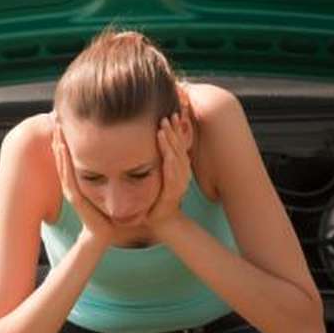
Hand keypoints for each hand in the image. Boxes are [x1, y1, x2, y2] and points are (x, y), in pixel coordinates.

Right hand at [51, 121, 113, 247]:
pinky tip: (62, 148)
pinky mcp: (75, 196)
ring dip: (59, 145)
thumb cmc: (107, 213)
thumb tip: (117, 158)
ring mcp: (71, 189)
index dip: (68, 139)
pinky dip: (64, 161)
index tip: (68, 121)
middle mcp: (72, 183)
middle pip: (63, 156)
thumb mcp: (108, 188)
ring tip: (57, 129)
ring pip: (62, 163)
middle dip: (61, 137)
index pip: (71, 156)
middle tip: (57, 117)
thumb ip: (109, 174)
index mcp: (79, 180)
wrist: (104, 234)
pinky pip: (67, 175)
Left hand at [147, 112, 190, 233]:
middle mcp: (182, 172)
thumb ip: (157, 160)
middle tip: (169, 113)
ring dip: (170, 138)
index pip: (179, 143)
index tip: (174, 112)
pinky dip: (168, 156)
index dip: (177, 128)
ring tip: (163, 124)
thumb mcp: (156, 175)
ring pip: (175, 154)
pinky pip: (171, 169)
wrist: (160, 220)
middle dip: (174, 129)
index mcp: (178, 167)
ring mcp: (179, 181)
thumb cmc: (156, 197)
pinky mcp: (173, 189)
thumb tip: (151, 141)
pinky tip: (163, 145)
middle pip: (179, 146)